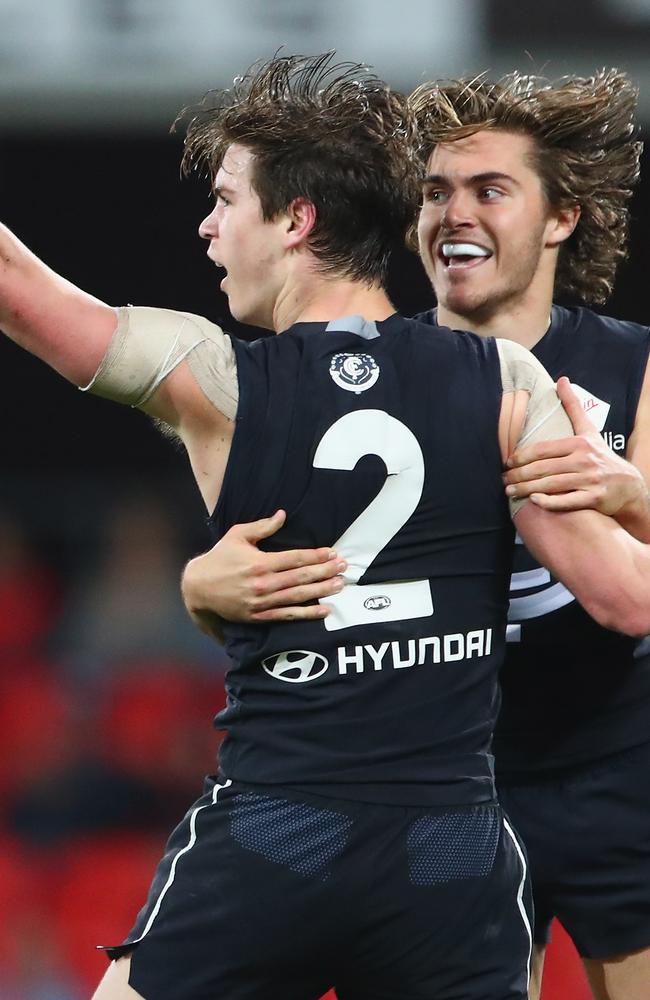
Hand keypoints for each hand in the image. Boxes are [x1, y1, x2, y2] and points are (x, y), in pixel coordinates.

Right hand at [181, 509, 345, 630]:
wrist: (198, 588)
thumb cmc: (220, 558)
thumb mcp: (237, 536)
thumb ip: (262, 527)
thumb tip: (283, 515)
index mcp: (259, 562)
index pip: (295, 558)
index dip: (316, 556)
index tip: (332, 553)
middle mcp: (263, 583)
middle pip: (301, 577)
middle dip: (325, 571)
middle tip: (344, 567)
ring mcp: (262, 601)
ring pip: (298, 596)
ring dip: (321, 590)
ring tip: (339, 585)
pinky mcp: (259, 616)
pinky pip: (288, 615)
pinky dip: (307, 614)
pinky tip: (324, 610)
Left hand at [504, 377, 647, 515]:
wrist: (630, 485)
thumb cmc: (602, 457)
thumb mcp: (589, 430)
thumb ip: (573, 406)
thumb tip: (561, 380)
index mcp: (579, 443)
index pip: (543, 449)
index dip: (522, 456)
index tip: (507, 461)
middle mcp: (584, 461)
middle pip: (543, 468)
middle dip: (519, 475)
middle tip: (503, 479)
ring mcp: (589, 480)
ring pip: (551, 485)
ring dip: (526, 489)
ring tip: (510, 491)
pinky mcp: (593, 499)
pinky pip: (566, 501)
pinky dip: (549, 501)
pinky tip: (534, 500)